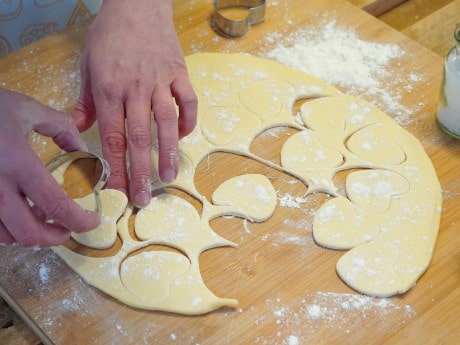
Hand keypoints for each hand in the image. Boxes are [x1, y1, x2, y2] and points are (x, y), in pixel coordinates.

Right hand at [0, 89, 99, 246]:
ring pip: (5, 236)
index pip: (56, 205)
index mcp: (16, 162)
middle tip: (67, 229)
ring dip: (28, 233)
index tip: (91, 220)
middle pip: (29, 233)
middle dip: (55, 238)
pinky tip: (14, 212)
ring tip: (40, 218)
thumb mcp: (26, 109)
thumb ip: (61, 128)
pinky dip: (6, 228)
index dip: (79, 220)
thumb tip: (82, 148)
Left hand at [73, 0, 197, 207]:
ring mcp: (160, 81)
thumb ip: (85, 100)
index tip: (118, 192)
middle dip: (140, 172)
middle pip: (139, 138)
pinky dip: (189, 120)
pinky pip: (188, 101)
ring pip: (166, 123)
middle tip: (143, 199)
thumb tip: (77, 129)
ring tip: (168, 177)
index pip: (112, 138)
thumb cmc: (110, 34)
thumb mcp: (87, 64)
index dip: (116, 168)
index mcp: (109, 89)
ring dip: (168, 152)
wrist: (137, 4)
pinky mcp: (180, 73)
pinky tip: (184, 136)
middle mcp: (135, 89)